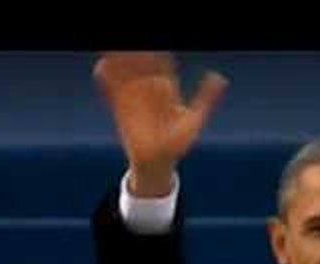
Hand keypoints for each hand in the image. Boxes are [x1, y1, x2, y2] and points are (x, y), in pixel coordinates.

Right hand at [93, 52, 227, 196]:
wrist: (157, 163)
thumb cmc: (178, 143)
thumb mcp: (195, 119)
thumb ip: (205, 98)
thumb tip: (219, 77)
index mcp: (167, 89)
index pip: (161, 64)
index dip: (157, 53)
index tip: (155, 46)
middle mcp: (149, 90)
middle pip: (141, 65)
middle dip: (136, 53)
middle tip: (132, 44)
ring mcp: (134, 99)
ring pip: (125, 75)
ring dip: (119, 61)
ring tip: (112, 50)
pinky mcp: (121, 110)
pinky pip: (112, 93)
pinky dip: (106, 81)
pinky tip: (100, 68)